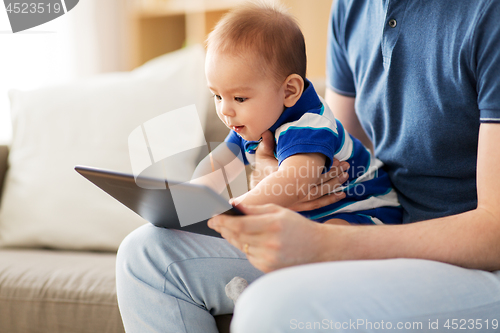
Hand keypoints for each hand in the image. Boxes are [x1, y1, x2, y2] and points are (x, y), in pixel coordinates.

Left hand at [208, 204, 332, 271]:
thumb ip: (254, 209)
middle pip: (237, 237)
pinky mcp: (268, 269)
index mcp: (272, 225)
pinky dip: (246, 248)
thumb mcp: (278, 211)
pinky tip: (248, 241)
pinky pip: (250, 256)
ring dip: (232, 238)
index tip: (212, 217)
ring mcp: (269, 258)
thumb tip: (232, 205)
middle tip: (214, 222)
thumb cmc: (297, 226)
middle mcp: (270, 243)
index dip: (223, 221)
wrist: (319, 248)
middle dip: (223, 228)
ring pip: (242, 247)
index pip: (239, 225)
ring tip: (227, 229)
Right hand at [251, 130, 350, 211]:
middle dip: (336, 171)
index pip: (313, 168)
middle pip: (321, 179)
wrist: (256, 201)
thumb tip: (266, 131)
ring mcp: (300, 200)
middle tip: (347, 165)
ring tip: (346, 176)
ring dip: (336, 183)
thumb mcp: (261, 159)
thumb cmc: (258, 179)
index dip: (327, 163)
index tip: (336, 158)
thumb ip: (266, 145)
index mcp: (290, 176)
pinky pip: (319, 203)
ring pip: (323, 191)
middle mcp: (298, 189)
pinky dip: (331, 199)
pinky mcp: (301, 207)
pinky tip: (341, 194)